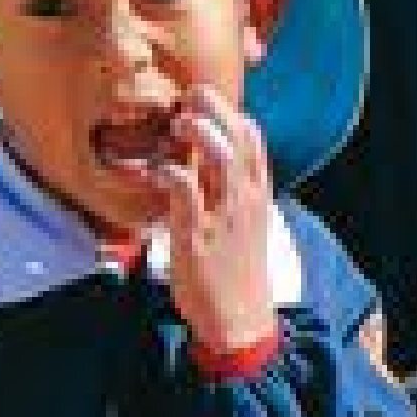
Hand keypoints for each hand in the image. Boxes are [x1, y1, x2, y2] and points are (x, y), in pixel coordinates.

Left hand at [149, 82, 285, 363]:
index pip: (254, 138)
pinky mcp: (198, 236)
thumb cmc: (236, 272)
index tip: (206, 105)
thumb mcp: (244, 227)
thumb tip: (205, 169)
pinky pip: (187, 192)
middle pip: (239, 136)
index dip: (230, 113)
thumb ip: (230, 195)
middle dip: (215, 108)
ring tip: (178, 124)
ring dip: (199, 131)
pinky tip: (159, 172)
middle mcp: (245, 199)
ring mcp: (224, 216)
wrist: (240, 319)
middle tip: (190, 97)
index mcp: (257, 195)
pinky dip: (173, 173)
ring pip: (221, 156)